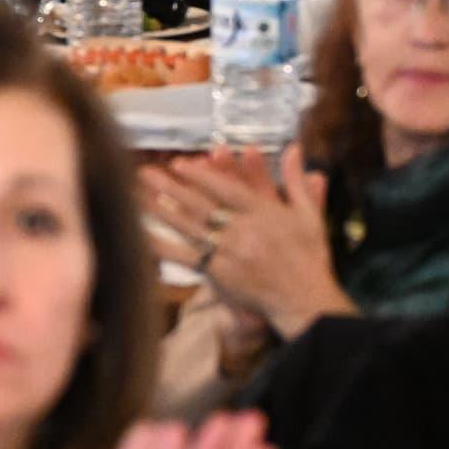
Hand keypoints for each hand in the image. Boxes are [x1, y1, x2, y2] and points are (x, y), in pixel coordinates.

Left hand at [144, 146, 349, 341]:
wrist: (305, 299)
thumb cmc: (310, 257)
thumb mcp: (309, 215)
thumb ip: (296, 181)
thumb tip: (294, 148)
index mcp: (264, 212)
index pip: (226, 188)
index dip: (201, 175)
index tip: (181, 164)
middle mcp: (243, 229)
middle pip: (201, 204)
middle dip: (172, 186)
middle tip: (147, 172)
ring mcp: (229, 252)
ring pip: (190, 226)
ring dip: (162, 208)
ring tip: (138, 194)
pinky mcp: (220, 273)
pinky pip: (187, 257)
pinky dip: (165, 246)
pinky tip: (143, 236)